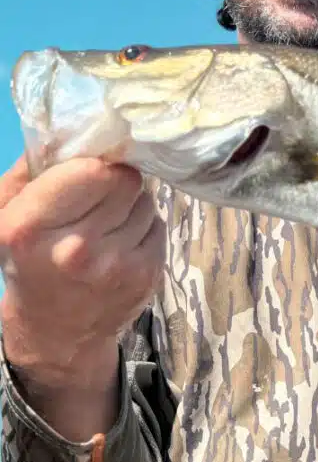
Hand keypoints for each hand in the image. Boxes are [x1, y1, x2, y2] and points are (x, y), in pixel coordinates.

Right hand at [0, 156, 164, 399]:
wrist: (56, 332)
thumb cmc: (29, 261)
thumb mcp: (7, 214)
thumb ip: (30, 169)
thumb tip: (68, 129)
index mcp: (31, 227)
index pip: (95, 170)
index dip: (99, 164)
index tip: (93, 169)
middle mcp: (76, 249)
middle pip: (128, 181)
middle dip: (117, 182)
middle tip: (102, 197)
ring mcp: (117, 266)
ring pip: (147, 202)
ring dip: (132, 206)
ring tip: (108, 225)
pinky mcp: (147, 276)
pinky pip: (159, 227)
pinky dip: (144, 229)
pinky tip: (122, 244)